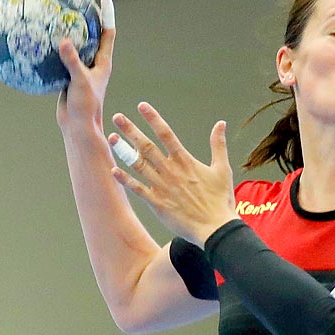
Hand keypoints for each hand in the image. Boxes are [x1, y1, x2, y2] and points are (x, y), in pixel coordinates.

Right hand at [57, 0, 115, 132]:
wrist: (77, 129)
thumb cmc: (85, 108)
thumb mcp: (80, 82)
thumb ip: (73, 61)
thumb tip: (64, 40)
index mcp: (102, 62)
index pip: (108, 32)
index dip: (107, 14)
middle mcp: (93, 64)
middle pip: (90, 34)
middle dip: (84, 17)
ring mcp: (79, 70)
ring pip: (73, 46)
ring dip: (65, 33)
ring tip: (52, 15)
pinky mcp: (66, 78)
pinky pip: (57, 59)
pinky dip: (49, 50)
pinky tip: (35, 41)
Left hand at [110, 104, 234, 243]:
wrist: (216, 229)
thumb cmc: (220, 200)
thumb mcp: (222, 169)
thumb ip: (218, 145)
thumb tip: (221, 123)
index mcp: (185, 161)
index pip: (166, 134)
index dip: (153, 118)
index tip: (141, 106)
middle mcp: (170, 171)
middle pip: (146, 146)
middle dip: (131, 130)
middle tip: (118, 117)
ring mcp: (162, 187)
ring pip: (138, 164)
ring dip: (123, 150)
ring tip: (112, 138)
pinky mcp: (157, 203)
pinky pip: (137, 189)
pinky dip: (125, 179)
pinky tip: (114, 170)